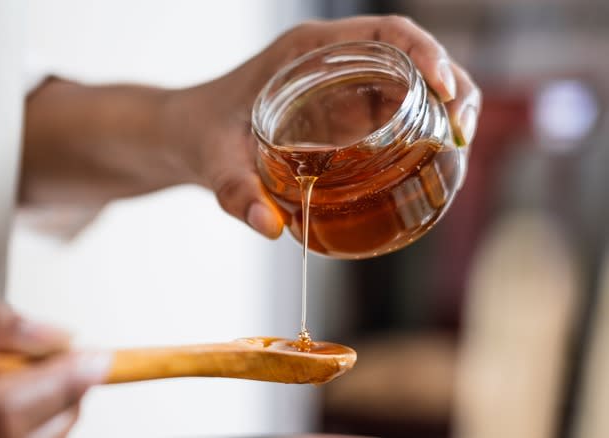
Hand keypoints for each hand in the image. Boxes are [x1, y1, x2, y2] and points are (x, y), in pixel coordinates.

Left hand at [171, 16, 481, 237]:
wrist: (185, 136)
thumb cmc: (199, 134)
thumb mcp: (213, 162)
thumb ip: (236, 193)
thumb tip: (272, 227)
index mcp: (306, 50)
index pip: (385, 32)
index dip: (426, 51)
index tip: (444, 88)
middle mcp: (332, 61)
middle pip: (412, 56)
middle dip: (452, 86)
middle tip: (462, 134)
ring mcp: (341, 87)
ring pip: (411, 85)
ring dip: (445, 111)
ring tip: (458, 152)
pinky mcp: (344, 114)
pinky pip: (395, 114)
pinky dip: (422, 133)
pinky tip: (431, 165)